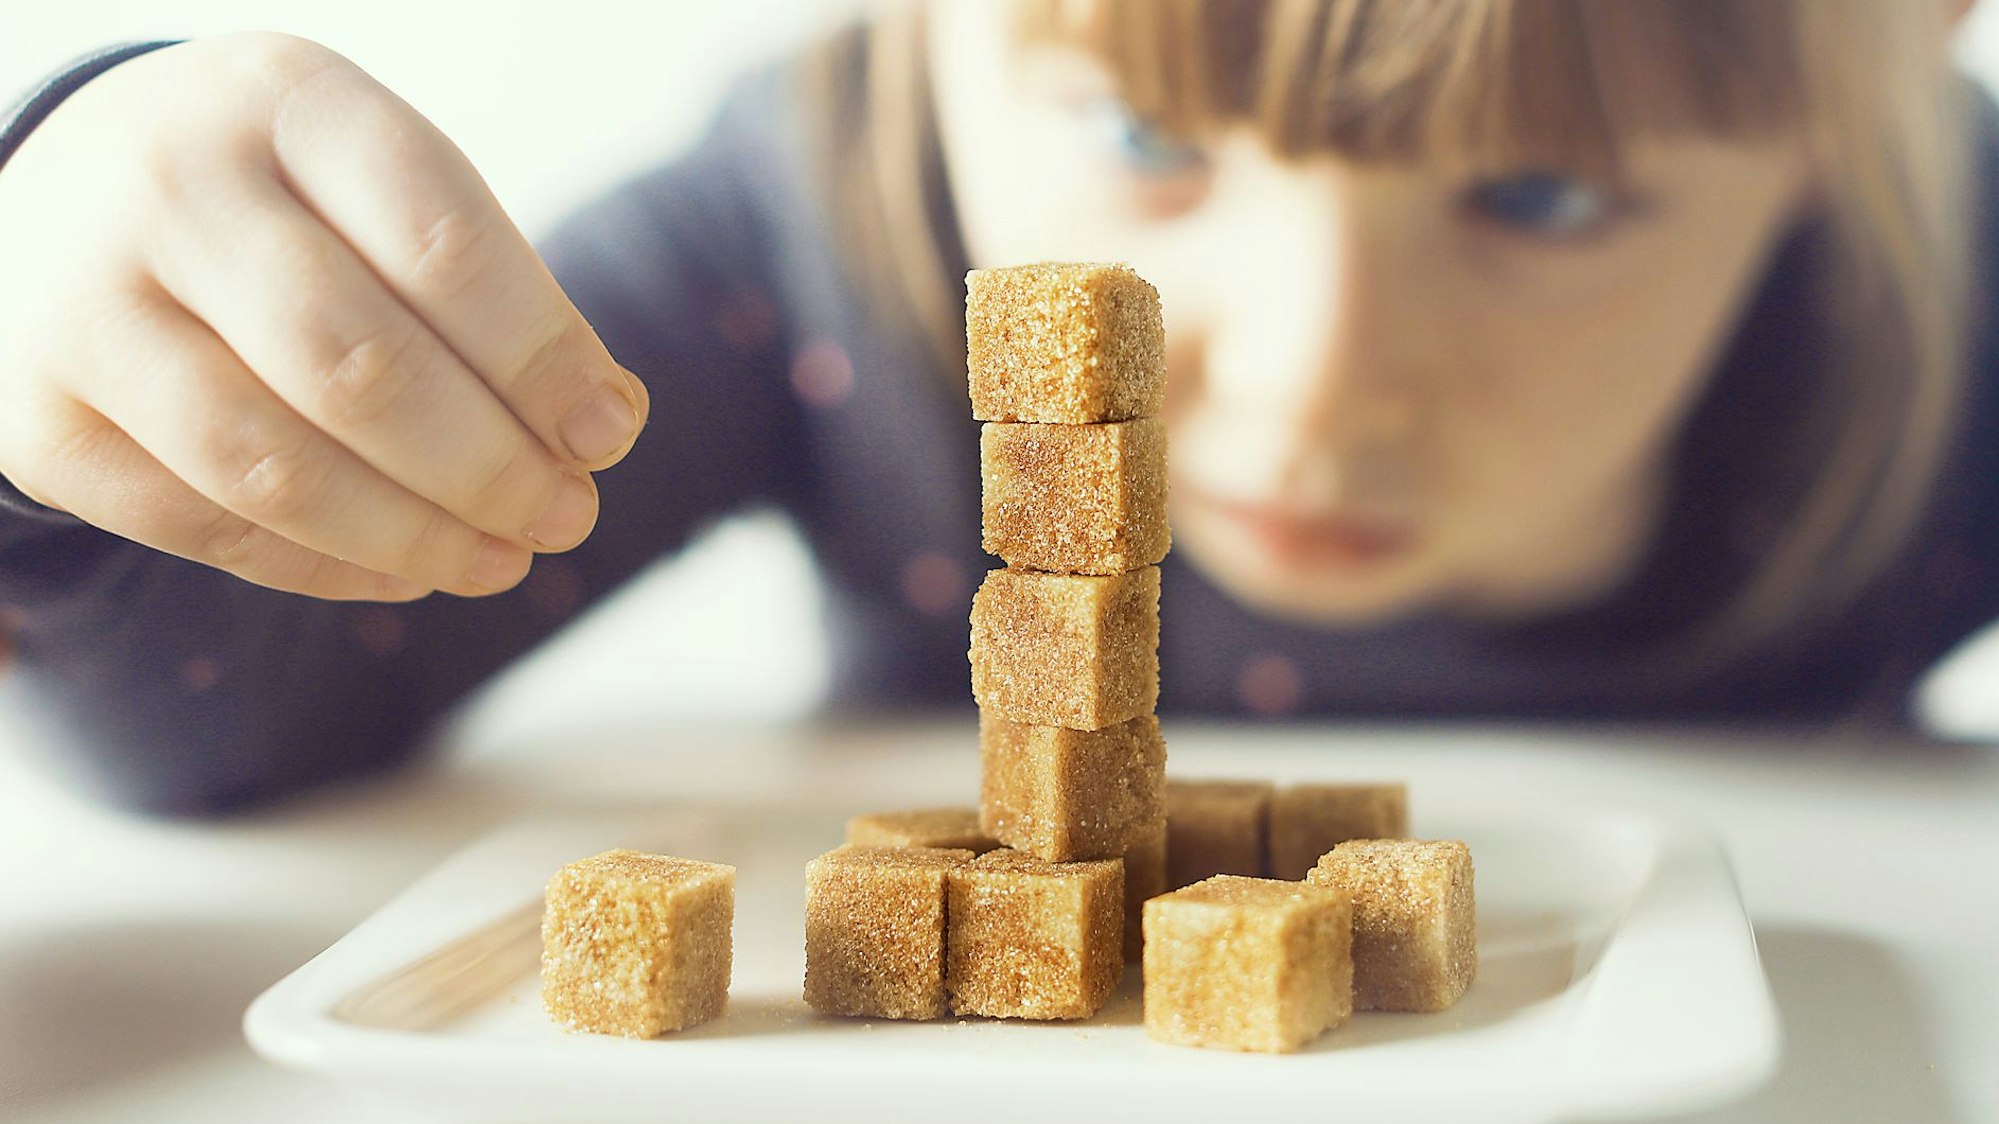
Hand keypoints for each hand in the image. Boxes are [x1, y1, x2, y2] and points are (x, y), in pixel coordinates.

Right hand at [0, 33, 648, 599]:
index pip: (441, 246)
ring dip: (414, 537)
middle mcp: (168, 189)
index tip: (609, 433)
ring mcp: (83, 305)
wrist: (68, 201)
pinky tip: (408, 573)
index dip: (542, 358)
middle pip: (358, 367)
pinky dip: (326, 568)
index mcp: (288, 102)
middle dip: (490, 466)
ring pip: (272, 466)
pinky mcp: (37, 419)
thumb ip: (492, 289)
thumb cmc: (286, 203)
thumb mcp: (381, 185)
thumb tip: (601, 424)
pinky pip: (202, 526)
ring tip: (506, 562)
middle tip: (568, 515)